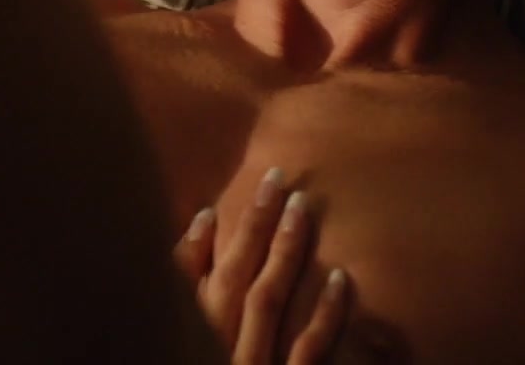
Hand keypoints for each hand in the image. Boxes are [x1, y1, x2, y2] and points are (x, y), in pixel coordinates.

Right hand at [176, 168, 350, 364]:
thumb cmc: (223, 359)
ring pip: (267, 300)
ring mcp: (256, 363)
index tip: (211, 210)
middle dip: (253, 225)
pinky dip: (324, 313)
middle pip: (233, 277)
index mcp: (196, 333)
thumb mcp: (198, 338)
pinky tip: (338, 278)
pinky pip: (308, 348)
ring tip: (301, 206)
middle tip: (275, 178)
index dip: (195, 245)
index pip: (186, 282)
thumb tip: (202, 232)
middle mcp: (221, 343)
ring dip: (284, 250)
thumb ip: (194, 298)